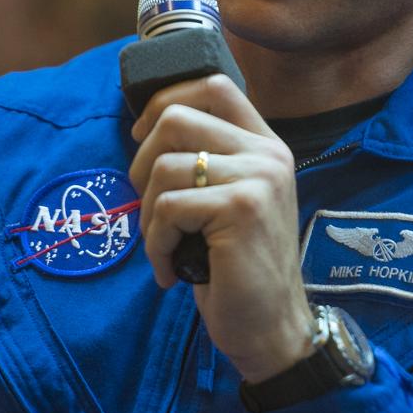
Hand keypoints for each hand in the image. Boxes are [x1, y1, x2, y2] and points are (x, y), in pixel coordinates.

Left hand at [129, 73, 313, 381]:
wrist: (271, 326)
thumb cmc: (237, 268)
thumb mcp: (227, 201)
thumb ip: (206, 161)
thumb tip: (143, 131)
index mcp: (265, 145)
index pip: (213, 85)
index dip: (165, 101)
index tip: (142, 139)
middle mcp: (268, 153)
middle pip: (176, 118)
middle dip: (141, 164)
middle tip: (149, 210)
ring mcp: (258, 178)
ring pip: (164, 166)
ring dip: (148, 215)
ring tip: (165, 246)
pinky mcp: (241, 208)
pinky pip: (167, 208)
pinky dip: (155, 244)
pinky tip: (171, 269)